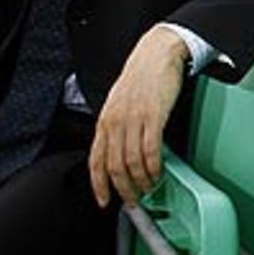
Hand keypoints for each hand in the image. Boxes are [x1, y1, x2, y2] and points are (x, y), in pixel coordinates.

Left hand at [89, 25, 188, 208]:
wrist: (157, 54)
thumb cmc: (141, 76)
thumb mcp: (119, 103)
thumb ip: (117, 127)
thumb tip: (120, 153)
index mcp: (105, 121)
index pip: (96, 161)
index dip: (99, 185)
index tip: (105, 200)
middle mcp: (116, 122)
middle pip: (115, 167)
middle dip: (124, 189)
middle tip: (134, 199)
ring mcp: (133, 120)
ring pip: (133, 163)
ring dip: (142, 181)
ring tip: (149, 187)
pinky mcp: (153, 117)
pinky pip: (150, 151)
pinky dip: (154, 167)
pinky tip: (157, 172)